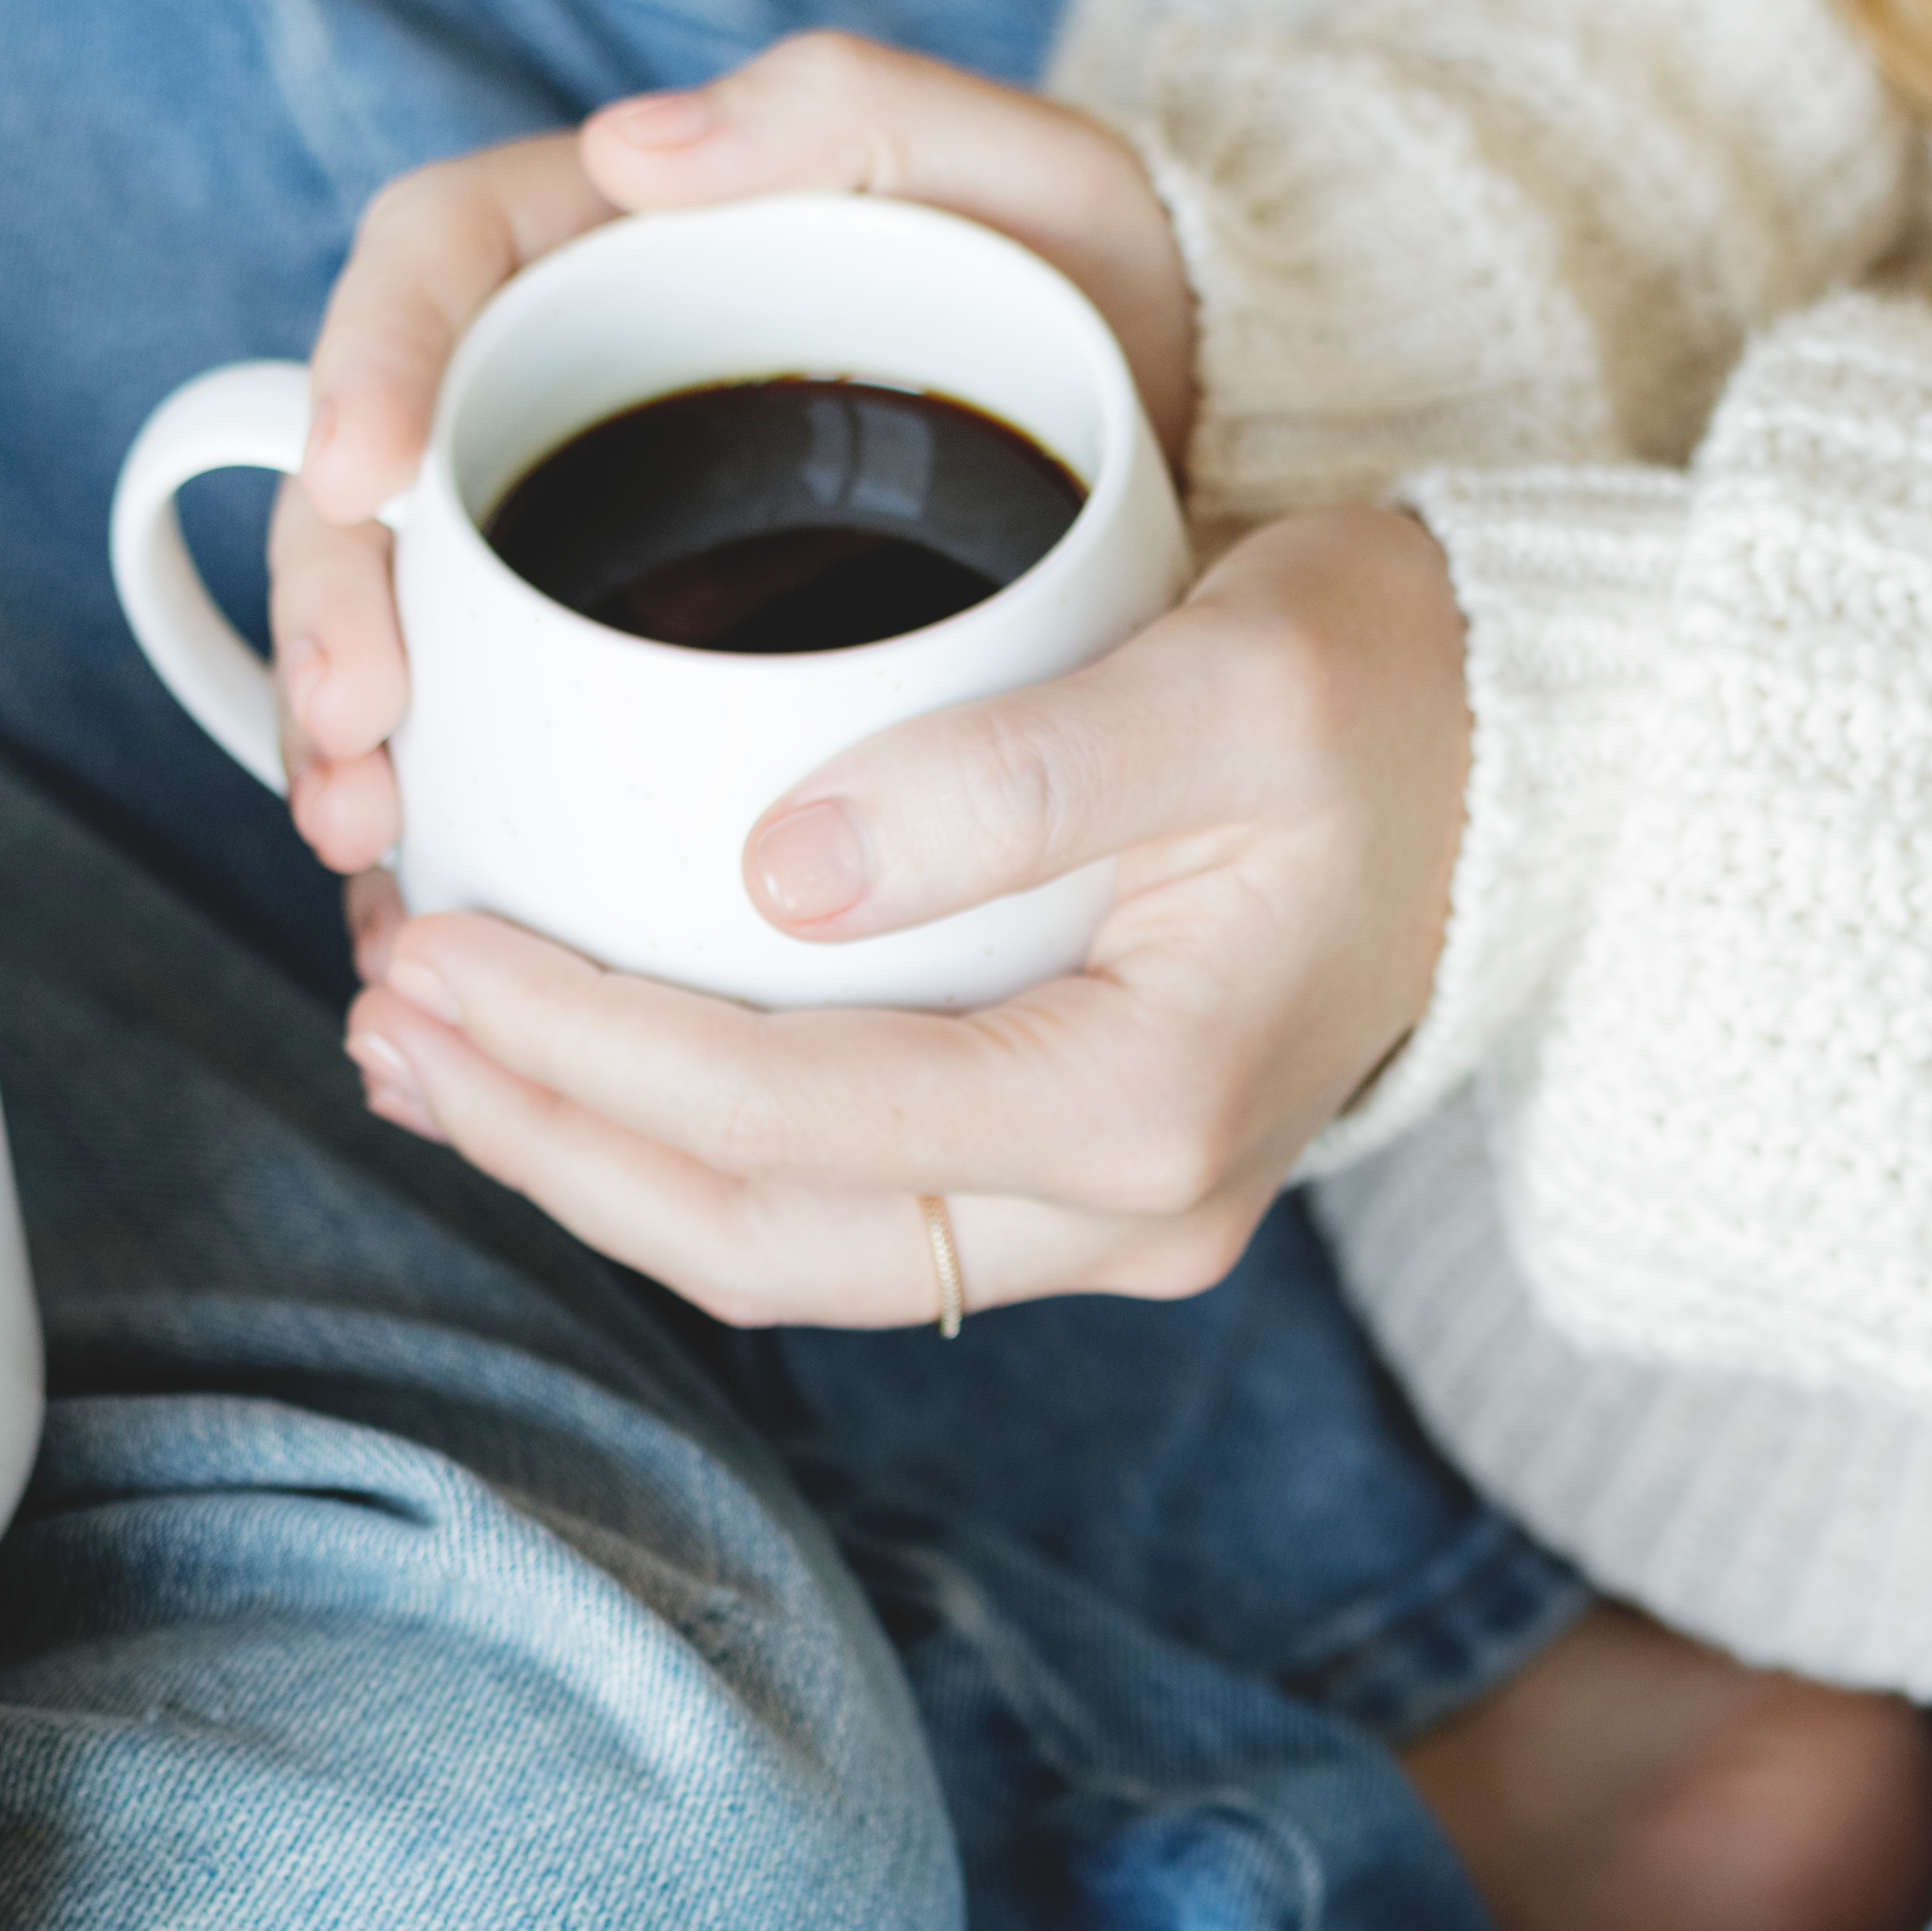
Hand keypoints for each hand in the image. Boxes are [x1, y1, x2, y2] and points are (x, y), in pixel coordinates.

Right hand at [265, 33, 1196, 882]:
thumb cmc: (1102, 316)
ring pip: (415, 635)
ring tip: (375, 847)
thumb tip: (634, 152)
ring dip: (357, 750)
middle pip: (385, 480)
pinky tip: (445, 915)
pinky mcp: (624, 680)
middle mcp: (574, 400)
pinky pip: (497, 751)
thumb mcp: (1027, 182)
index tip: (361, 474)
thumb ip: (853, 117)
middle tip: (359, 729)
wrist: (1187, 488)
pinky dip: (457, 836)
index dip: (371, 356)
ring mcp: (587, 551)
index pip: (442, 261)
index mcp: (621, 252)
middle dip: (337, 608)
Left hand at [338, 500, 1467, 1321]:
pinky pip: (841, 1211)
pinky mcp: (1079, 1181)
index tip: (430, 946)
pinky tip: (570, 1067)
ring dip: (592, 1167)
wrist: (1548, 762)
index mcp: (1153, 1106)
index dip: (586, 1048)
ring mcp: (1109, 1222)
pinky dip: (684, 1155)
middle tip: (382, 1012)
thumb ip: (1017, 775)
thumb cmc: (1398, 686)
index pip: (798, 1115)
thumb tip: (777, 868)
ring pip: (790, 1253)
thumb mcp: (1233, 677)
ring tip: (424, 1052)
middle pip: (765, 1238)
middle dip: (549, 1139)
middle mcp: (1132, 1214)